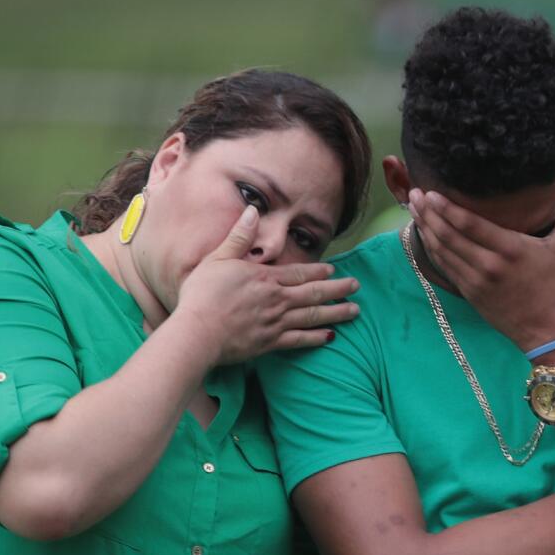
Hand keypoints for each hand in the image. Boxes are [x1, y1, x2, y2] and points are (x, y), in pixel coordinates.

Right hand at [176, 206, 360, 363]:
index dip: (319, 271)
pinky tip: (330, 337)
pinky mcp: (270, 343)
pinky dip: (317, 338)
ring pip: (313, 316)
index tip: (334, 270)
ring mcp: (276, 323)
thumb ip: (239, 237)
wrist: (198, 332)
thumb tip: (253, 211)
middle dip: (338, 289)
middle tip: (356, 286)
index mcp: (265, 278)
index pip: (299, 272)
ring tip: (354, 311)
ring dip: (336, 312)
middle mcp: (277, 299)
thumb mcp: (218, 259)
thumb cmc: (202, 295)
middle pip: (314, 293)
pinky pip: (300, 340)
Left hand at [408, 174, 554, 351]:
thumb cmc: (553, 282)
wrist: (544, 326)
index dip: (447, 209)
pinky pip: (444, 266)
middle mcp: (489, 265)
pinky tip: (423, 232)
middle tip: (414, 193)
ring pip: (442, 250)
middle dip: (428, 213)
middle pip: (449, 235)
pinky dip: (431, 248)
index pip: (471, 225)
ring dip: (425, 228)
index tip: (431, 193)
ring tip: (413, 207)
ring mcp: (475, 280)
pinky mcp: (468, 292)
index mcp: (511, 249)